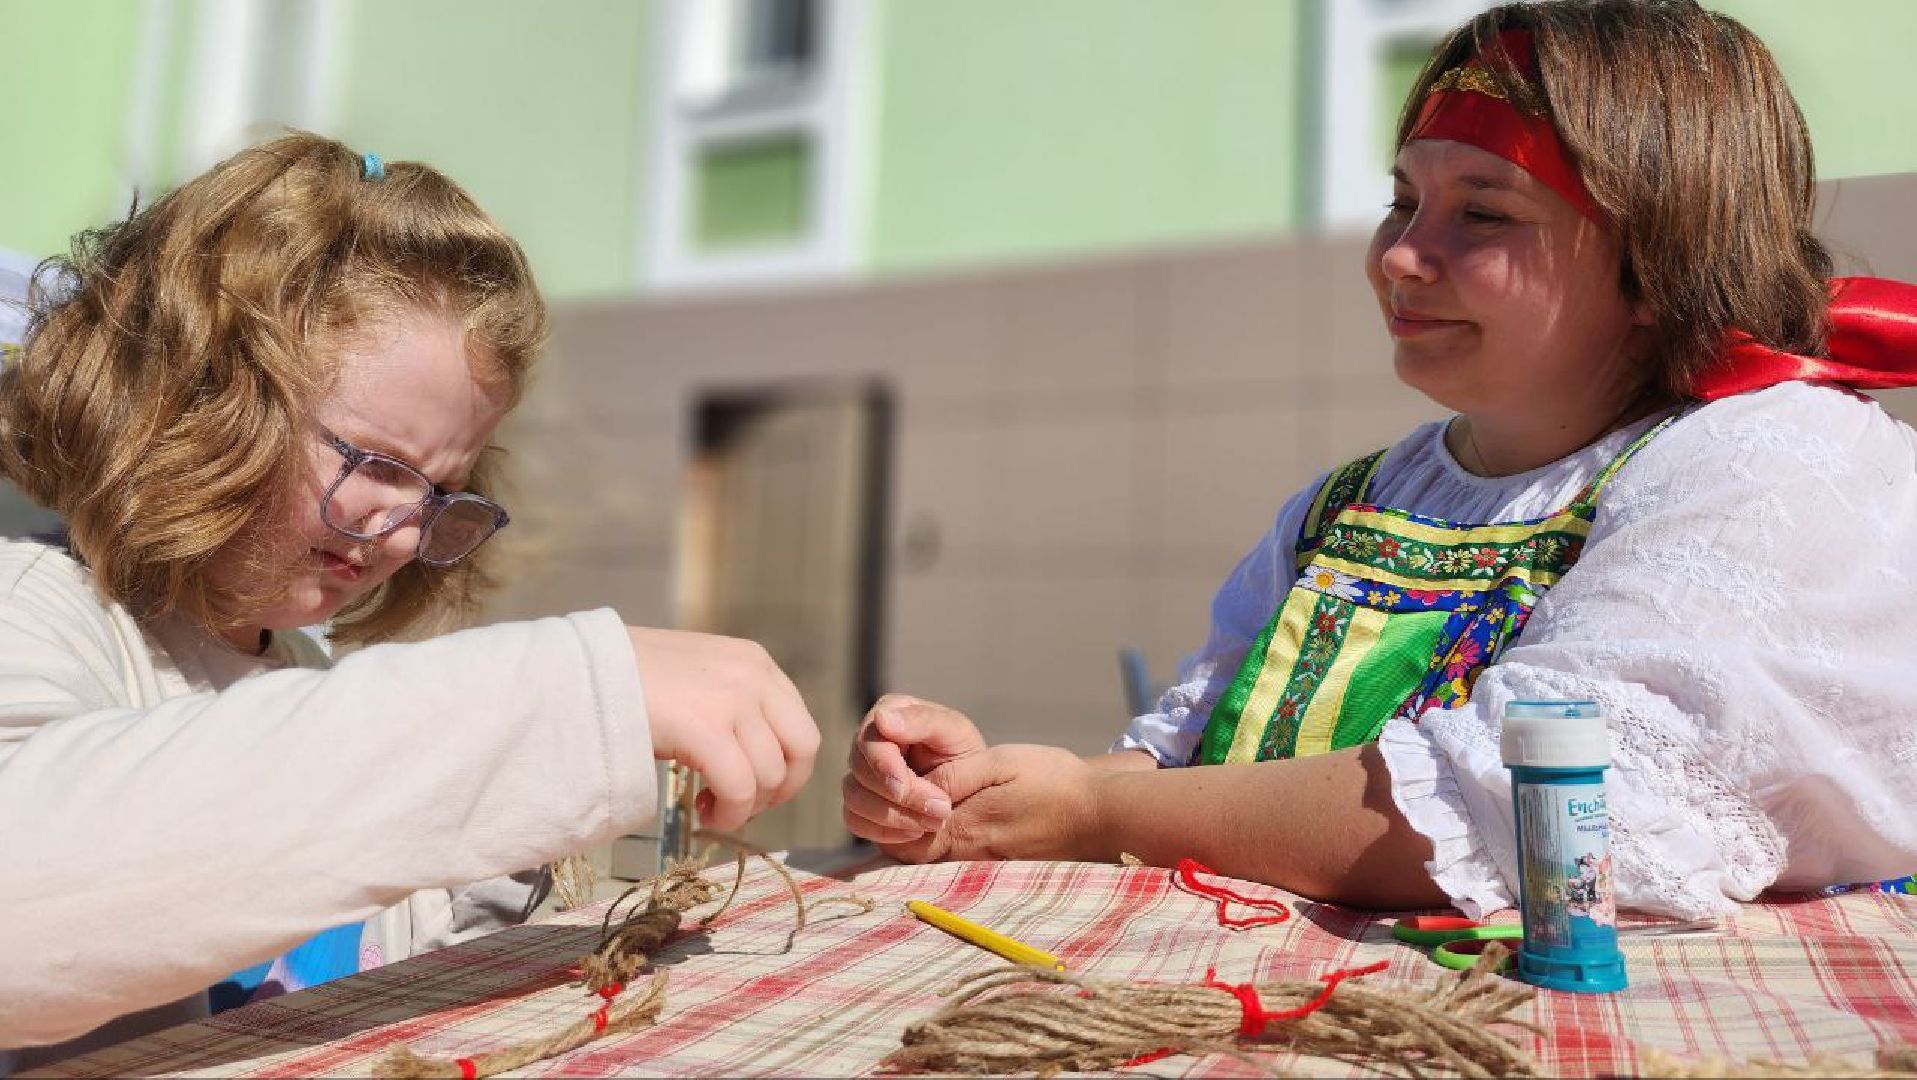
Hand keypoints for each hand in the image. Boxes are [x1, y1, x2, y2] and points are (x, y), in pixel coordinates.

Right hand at [628, 627, 820, 831]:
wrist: (579, 672)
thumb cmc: (627, 679)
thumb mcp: (698, 678)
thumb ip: (733, 705)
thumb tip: (757, 758)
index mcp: (754, 661)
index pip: (801, 725)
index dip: (786, 767)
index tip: (756, 788)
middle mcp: (753, 675)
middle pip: (803, 750)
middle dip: (779, 788)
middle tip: (742, 805)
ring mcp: (733, 700)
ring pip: (770, 775)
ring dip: (744, 806)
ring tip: (708, 808)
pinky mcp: (706, 729)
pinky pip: (740, 789)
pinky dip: (729, 812)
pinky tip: (702, 812)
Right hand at [841, 694, 984, 844]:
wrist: (972, 791)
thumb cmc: (965, 754)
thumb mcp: (955, 731)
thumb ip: (922, 721)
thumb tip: (882, 719)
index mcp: (889, 713)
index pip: (869, 741)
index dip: (884, 768)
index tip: (905, 790)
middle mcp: (869, 742)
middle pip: (860, 772)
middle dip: (900, 797)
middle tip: (941, 810)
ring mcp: (861, 775)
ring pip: (854, 798)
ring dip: (895, 817)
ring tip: (934, 822)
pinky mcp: (861, 805)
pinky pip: (855, 821)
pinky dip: (885, 832)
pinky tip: (915, 833)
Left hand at [884, 744, 1103, 863]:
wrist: (1101, 817)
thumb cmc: (1054, 782)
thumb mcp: (1001, 762)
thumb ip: (955, 775)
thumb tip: (918, 787)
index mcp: (962, 827)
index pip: (898, 832)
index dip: (885, 809)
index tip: (886, 783)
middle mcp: (965, 856)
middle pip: (906, 851)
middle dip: (891, 824)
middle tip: (891, 793)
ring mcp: (979, 868)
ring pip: (925, 858)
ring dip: (911, 833)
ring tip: (912, 803)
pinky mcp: (992, 870)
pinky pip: (948, 862)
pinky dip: (935, 842)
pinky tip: (944, 819)